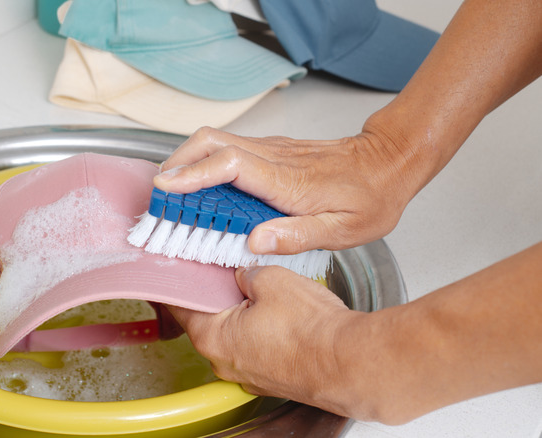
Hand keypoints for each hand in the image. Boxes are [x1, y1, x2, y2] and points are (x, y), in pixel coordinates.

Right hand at [153, 122, 433, 253]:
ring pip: (215, 140)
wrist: (389, 161)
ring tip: (170, 190)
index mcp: (287, 181)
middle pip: (211, 141)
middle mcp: (273, 158)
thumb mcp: (343, 231)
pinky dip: (203, 161)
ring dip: (186, 160)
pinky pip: (227, 148)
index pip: (230, 164)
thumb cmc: (370, 198)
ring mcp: (271, 149)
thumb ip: (297, 237)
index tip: (166, 187)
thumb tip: (254, 243)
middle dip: (177, 161)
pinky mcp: (270, 150)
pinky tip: (199, 184)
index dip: (193, 173)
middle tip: (159, 192)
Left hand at [167, 265, 360, 417]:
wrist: (349, 363)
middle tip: (227, 269)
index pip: (180, 305)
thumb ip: (246, 273)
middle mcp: (224, 362)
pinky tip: (279, 313)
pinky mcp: (271, 378)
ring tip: (260, 289)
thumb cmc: (310, 329)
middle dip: (216, 294)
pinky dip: (261, 329)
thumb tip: (243, 273)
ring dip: (242, 312)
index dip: (180, 281)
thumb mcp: (270, 278)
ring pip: (234, 334)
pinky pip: (256, 347)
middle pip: (207, 319)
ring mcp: (248, 374)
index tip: (178, 268)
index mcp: (212, 338)